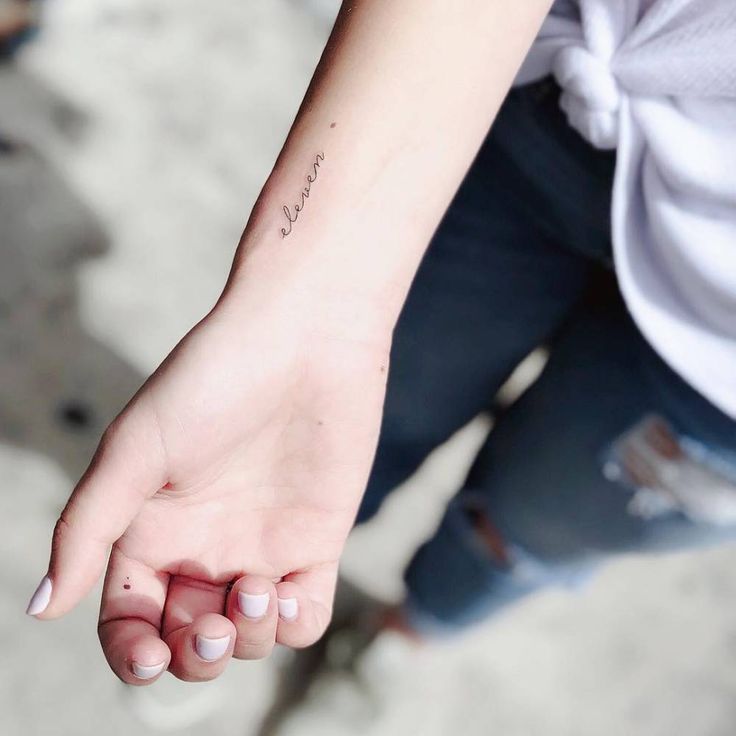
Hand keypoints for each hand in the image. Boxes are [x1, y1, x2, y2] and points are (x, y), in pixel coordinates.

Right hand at [27, 267, 390, 683]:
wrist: (303, 338)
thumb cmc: (211, 381)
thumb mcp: (135, 450)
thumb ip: (88, 527)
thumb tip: (41, 606)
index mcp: (153, 529)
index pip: (131, 618)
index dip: (134, 652)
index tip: (149, 657)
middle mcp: (206, 546)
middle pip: (191, 639)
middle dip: (195, 655)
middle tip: (209, 630)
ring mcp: (263, 545)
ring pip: (249, 636)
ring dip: (248, 639)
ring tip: (254, 590)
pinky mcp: (317, 540)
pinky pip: (307, 614)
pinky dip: (296, 625)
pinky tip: (289, 595)